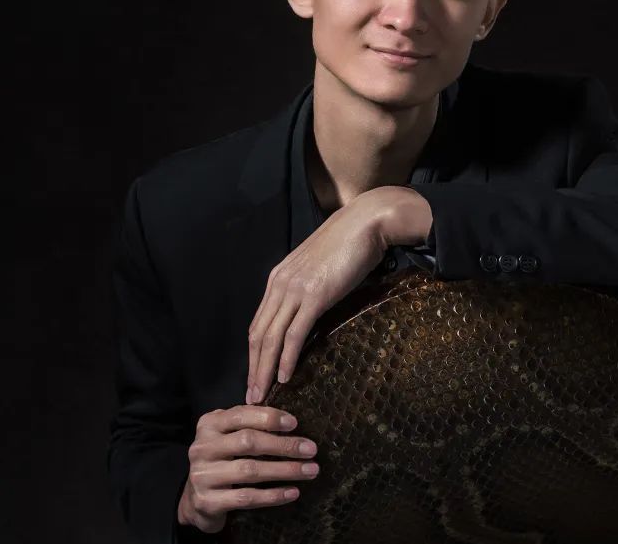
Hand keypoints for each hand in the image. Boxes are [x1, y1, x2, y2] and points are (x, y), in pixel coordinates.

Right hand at [177, 405, 319, 533]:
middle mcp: (202, 448)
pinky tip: (292, 492)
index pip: (241, 415)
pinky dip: (273, 495)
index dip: (269, 418)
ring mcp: (202, 476)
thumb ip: (250, 424)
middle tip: (311, 449)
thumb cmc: (223, 460)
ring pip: (250, 471)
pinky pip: (246, 497)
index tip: (295, 423)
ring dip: (285, 470)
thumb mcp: (230, 436)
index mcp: (209, 425)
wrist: (197, 500)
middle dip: (283, 445)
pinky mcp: (207, 502)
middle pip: (248, 442)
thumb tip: (291, 421)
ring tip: (310, 470)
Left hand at [245, 185, 431, 403]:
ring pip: (270, 338)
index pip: (259, 322)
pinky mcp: (314, 296)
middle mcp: (280, 284)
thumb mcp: (320, 266)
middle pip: (258, 334)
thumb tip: (312, 308)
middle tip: (251, 396)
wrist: (366, 221)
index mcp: (279, 277)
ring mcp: (295, 289)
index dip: (254, 352)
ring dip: (264, 370)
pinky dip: (286, 358)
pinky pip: (294, 334)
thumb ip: (309, 286)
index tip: (255, 375)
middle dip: (253, 368)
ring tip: (261, 395)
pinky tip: (284, 377)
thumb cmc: (349, 242)